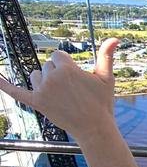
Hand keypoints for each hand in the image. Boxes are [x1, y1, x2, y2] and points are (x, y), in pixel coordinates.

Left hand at [0, 38, 119, 141]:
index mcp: (67, 69)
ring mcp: (42, 91)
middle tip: (73, 93)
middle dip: (58, 75)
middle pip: (47, 66)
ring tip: (61, 97)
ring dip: (45, 82)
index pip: (57, 55)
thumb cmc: (102, 104)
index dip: (67, 66)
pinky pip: (16, 92)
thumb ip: (107, 56)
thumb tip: (115, 38)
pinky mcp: (37, 103)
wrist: (95, 129)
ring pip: (36, 76)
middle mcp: (52, 78)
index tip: (77, 80)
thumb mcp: (106, 78)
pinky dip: (3, 85)